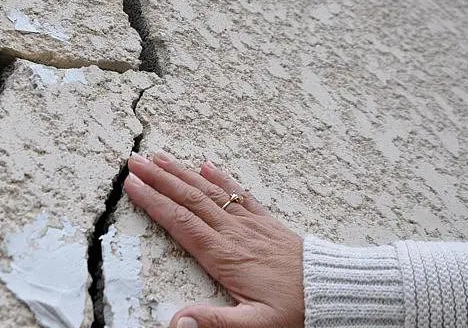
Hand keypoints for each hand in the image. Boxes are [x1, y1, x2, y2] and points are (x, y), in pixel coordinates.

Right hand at [123, 152, 303, 327]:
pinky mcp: (266, 223)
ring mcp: (251, 224)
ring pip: (209, 191)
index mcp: (225, 256)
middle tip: (135, 161)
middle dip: (159, 178)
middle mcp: (234, 233)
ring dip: (182, 173)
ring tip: (160, 157)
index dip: (153, 202)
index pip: (180, 222)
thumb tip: (178, 322)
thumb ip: (215, 323)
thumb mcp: (255, 326)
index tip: (132, 185)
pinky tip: (207, 166)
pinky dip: (220, 178)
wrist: (335, 293)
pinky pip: (239, 194)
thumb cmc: (297, 310)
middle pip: (189, 199)